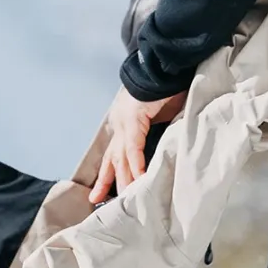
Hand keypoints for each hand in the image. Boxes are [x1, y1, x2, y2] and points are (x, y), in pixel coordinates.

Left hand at [90, 86, 187, 204]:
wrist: (165, 65)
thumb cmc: (168, 86)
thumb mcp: (164, 114)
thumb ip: (162, 132)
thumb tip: (168, 152)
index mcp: (125, 123)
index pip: (114, 153)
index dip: (108, 173)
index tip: (102, 193)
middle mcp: (120, 124)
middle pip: (112, 159)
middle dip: (107, 182)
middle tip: (99, 202)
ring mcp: (124, 121)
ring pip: (120, 158)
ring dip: (122, 180)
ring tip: (123, 200)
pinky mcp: (133, 118)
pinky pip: (134, 148)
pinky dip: (136, 164)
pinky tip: (139, 179)